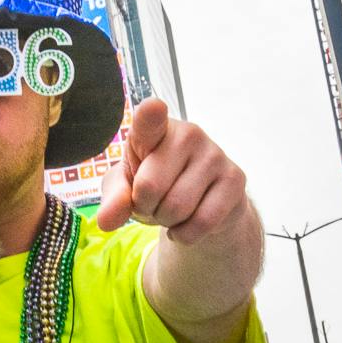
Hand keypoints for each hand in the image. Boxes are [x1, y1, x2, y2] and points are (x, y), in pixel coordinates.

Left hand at [95, 100, 247, 244]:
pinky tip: (186, 224)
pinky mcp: (235, 180)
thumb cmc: (155, 185)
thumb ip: (114, 199)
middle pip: (150, 188)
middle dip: (145, 207)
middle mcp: (188, 133)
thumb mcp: (126, 188)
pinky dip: (186, 234)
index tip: (153, 107)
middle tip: (153, 202)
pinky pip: (201, 222)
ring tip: (170, 210)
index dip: (150, 114)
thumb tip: (106, 221)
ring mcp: (215, 155)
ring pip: (177, 208)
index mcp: (154, 128)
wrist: (198, 204)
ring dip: (166, 222)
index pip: (150, 119)